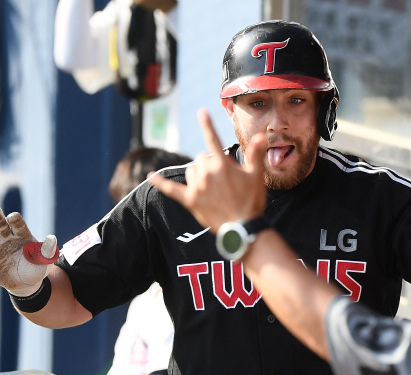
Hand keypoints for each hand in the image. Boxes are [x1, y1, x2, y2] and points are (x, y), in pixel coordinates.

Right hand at [0, 208, 57, 295]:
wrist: (25, 284)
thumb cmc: (37, 270)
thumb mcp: (45, 261)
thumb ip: (48, 250)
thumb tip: (52, 238)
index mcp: (23, 236)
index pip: (18, 224)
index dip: (15, 220)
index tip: (12, 217)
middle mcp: (8, 238)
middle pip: (0, 223)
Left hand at [149, 109, 266, 232]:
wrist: (242, 227)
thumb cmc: (251, 202)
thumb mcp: (256, 176)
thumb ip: (255, 154)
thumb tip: (260, 135)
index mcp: (222, 165)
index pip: (213, 139)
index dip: (207, 124)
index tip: (201, 112)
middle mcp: (207, 173)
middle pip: (201, 158)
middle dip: (210, 164)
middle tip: (224, 180)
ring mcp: (197, 187)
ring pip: (191, 171)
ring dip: (198, 174)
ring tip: (212, 187)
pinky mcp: (190, 200)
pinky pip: (170, 189)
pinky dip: (160, 183)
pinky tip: (149, 177)